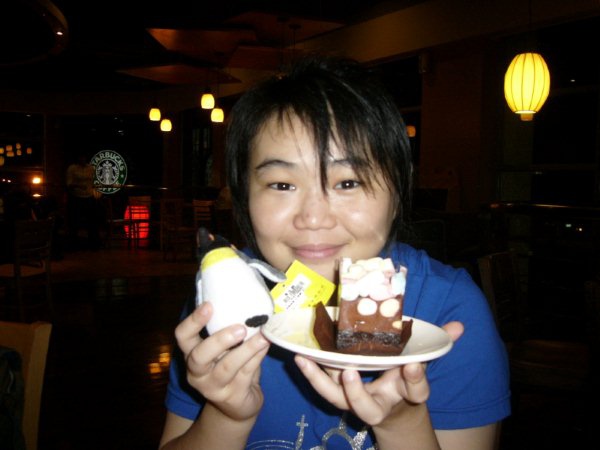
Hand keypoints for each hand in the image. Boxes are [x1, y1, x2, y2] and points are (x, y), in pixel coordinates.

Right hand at [175, 302, 270, 420]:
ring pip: (226, 367)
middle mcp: (197, 372)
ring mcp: (213, 388)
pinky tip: (265, 345)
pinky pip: (245, 374)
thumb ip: (229, 330)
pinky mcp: (232, 398)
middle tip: (240, 328)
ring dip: (246, 350)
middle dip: (219, 341)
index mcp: (191, 354)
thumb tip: (248, 301)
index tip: (209, 305)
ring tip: (262, 337)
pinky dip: (257, 358)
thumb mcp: (224, 349)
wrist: (237, 406)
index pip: (182, 336)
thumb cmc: (230, 367)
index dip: (193, 321)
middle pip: (199, 356)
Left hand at [294, 321, 463, 425]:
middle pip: (365, 405)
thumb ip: (437, 346)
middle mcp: (378, 402)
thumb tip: (460, 327)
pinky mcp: (338, 392)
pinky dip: (311, 371)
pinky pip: (322, 385)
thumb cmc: (404, 380)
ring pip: (336, 398)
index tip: (413, 367)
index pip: (415, 390)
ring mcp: (355, 400)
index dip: (415, 379)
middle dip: (357, 392)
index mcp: (405, 392)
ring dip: (320, 380)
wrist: (393, 410)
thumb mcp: (422, 364)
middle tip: (348, 373)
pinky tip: (299, 354)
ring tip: (304, 360)